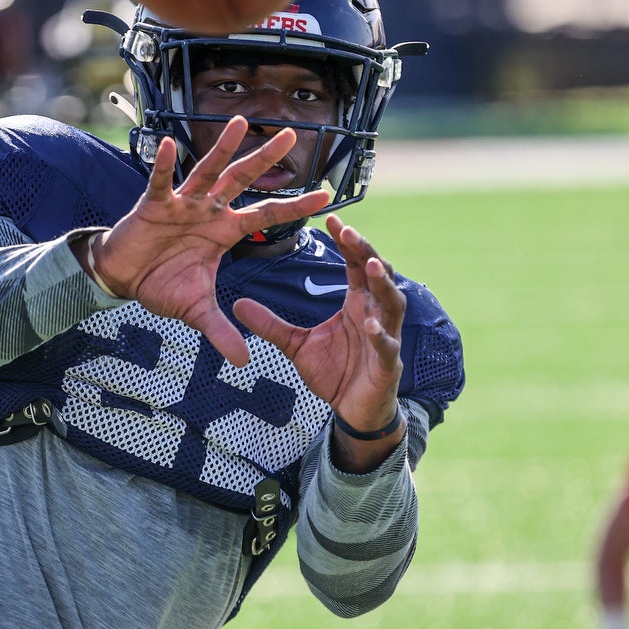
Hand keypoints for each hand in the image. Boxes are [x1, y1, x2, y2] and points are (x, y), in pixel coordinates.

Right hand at [88, 116, 328, 366]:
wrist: (122, 279)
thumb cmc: (161, 285)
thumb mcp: (196, 310)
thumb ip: (221, 330)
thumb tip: (243, 361)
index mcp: (224, 231)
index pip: (266, 214)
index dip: (294, 206)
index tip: (324, 195)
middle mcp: (207, 210)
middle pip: (242, 180)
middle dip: (264, 159)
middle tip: (290, 135)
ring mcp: (181, 204)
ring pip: (206, 171)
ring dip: (222, 148)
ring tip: (238, 122)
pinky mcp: (153, 204)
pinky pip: (161, 182)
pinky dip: (165, 166)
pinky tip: (171, 145)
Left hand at [233, 214, 405, 468]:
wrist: (353, 409)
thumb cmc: (333, 371)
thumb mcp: (295, 344)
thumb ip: (270, 324)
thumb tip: (237, 304)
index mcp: (357, 304)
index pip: (356, 265)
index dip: (348, 243)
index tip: (333, 219)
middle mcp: (376, 314)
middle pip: (377, 275)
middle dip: (365, 252)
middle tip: (349, 231)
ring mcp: (386, 338)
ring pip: (391, 304)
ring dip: (383, 285)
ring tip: (370, 266)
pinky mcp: (387, 365)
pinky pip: (387, 346)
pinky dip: (380, 335)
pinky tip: (371, 325)